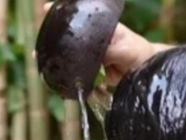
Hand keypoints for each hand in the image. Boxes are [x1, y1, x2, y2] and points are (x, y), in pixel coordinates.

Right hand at [42, 2, 156, 85]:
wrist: (147, 73)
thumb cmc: (139, 53)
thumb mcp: (124, 49)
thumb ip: (108, 52)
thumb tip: (92, 56)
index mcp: (100, 27)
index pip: (80, 16)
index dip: (62, 12)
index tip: (47, 9)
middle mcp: (93, 40)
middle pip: (69, 39)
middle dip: (53, 42)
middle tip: (38, 49)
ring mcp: (92, 56)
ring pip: (72, 59)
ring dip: (60, 64)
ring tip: (45, 66)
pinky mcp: (93, 73)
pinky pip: (80, 76)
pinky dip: (73, 82)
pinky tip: (66, 86)